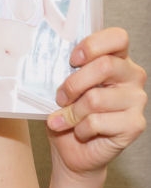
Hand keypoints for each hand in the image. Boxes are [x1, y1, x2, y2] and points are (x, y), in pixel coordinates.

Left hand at [46, 28, 146, 174]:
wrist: (72, 149)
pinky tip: (79, 132)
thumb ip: (65, 71)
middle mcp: (132, 76)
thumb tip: (50, 62)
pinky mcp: (134, 124)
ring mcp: (136, 100)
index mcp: (117, 59)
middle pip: (105, 66)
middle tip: (61, 97)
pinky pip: (97, 122)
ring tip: (64, 119)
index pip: (117, 38)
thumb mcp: (63, 87)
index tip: (72, 60)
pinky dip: (80, 129)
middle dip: (73, 84)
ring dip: (72, 112)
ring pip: (96, 98)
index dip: (92, 46)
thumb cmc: (68, 113)